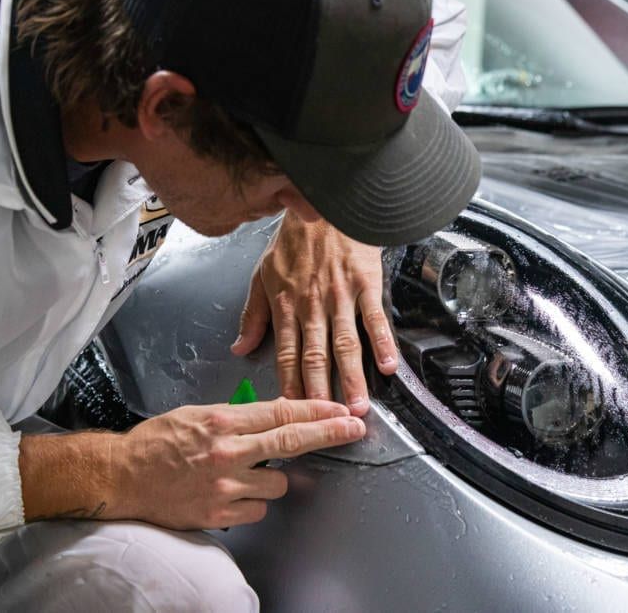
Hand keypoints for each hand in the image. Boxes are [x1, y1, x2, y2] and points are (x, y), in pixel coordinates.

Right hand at [19, 398, 364, 528]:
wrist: (122, 476)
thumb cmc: (157, 442)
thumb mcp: (198, 414)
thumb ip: (237, 417)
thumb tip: (274, 416)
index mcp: (222, 422)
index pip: (281, 412)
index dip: (316, 410)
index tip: (339, 409)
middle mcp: (227, 453)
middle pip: (291, 442)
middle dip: (328, 433)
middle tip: (354, 428)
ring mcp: (225, 486)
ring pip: (278, 485)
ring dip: (273, 480)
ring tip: (246, 473)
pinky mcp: (220, 514)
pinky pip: (257, 510)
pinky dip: (252, 503)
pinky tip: (232, 494)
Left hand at [230, 214, 398, 416]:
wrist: (323, 204)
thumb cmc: (294, 240)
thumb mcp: (262, 275)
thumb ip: (253, 316)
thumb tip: (239, 348)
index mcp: (286, 306)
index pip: (285, 355)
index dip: (290, 386)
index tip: (294, 414)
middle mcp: (312, 306)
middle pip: (315, 356)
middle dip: (322, 392)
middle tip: (328, 422)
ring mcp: (340, 296)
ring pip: (344, 343)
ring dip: (352, 377)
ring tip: (358, 405)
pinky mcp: (365, 284)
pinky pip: (373, 317)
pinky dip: (382, 342)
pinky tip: (387, 365)